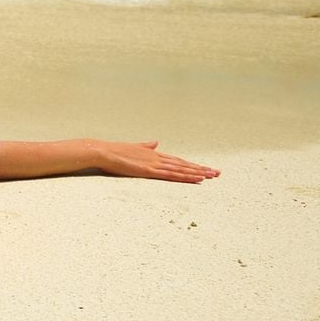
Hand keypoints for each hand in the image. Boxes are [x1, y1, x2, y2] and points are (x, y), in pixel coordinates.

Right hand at [88, 139, 219, 182]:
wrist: (103, 151)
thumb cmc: (114, 151)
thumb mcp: (133, 148)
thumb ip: (145, 146)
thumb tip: (155, 142)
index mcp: (153, 154)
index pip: (177, 160)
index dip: (190, 164)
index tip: (203, 168)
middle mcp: (157, 157)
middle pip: (183, 164)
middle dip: (201, 169)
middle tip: (217, 173)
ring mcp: (154, 164)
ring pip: (181, 169)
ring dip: (198, 172)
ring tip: (212, 176)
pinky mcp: (149, 170)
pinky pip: (172, 175)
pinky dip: (186, 176)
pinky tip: (196, 179)